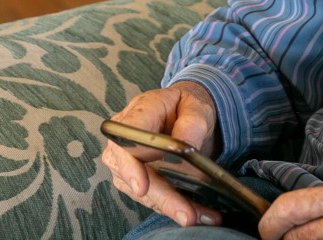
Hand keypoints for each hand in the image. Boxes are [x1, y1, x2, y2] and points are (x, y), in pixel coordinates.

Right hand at [101, 81, 222, 227]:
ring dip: (170, 206)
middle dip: (160, 197)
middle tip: (185, 214)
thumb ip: (192, 123)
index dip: (130, 165)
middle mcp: (126, 137)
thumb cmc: (188, 106)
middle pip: (133, 172)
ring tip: (198, 216)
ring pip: (141, 191)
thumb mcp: (197, 106)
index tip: (142, 187)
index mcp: (140, 111)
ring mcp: (128, 159)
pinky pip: (152, 197)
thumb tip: (186, 146)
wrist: (188, 113)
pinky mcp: (138, 177)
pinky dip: (173, 207)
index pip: (124, 138)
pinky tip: (197, 213)